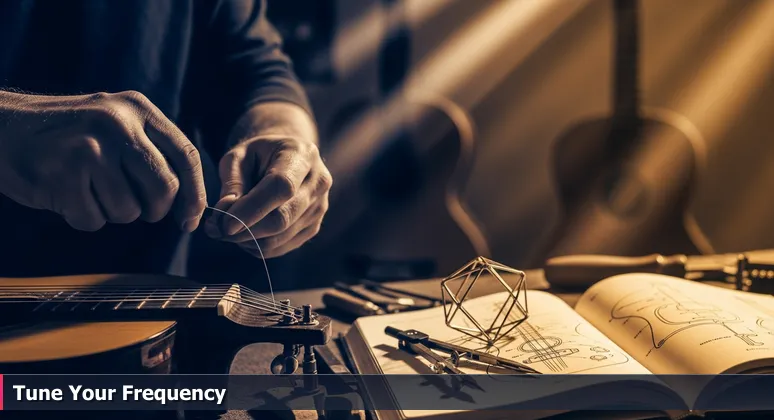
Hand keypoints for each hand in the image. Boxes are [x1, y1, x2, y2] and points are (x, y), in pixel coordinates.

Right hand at [0, 90, 205, 231]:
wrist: (2, 127)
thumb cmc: (68, 135)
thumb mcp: (115, 122)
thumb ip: (152, 150)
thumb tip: (190, 203)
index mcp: (138, 108)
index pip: (186, 156)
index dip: (195, 194)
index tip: (190, 219)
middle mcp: (118, 124)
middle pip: (165, 188)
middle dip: (154, 210)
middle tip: (134, 206)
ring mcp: (90, 148)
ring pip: (129, 210)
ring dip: (112, 212)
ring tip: (89, 188)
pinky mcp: (63, 174)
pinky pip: (93, 220)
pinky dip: (83, 217)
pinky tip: (66, 194)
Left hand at [205, 135, 331, 257]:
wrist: (285, 158)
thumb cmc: (258, 155)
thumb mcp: (239, 156)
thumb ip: (232, 183)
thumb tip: (225, 212)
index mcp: (302, 155)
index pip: (281, 187)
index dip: (253, 209)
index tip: (225, 224)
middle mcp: (318, 182)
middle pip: (283, 217)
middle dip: (245, 229)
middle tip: (216, 230)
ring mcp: (319, 207)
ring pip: (280, 237)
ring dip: (247, 240)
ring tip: (225, 230)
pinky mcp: (313, 226)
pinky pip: (282, 247)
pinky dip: (257, 246)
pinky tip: (244, 233)